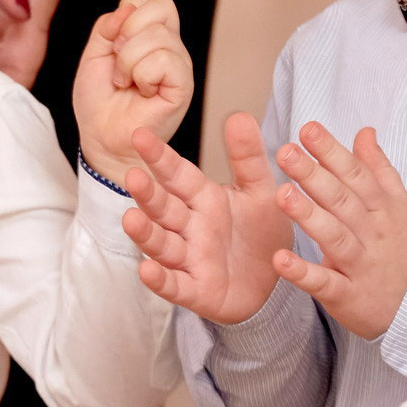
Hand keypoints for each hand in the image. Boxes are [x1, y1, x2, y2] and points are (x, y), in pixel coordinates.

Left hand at [74, 0, 192, 176]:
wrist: (101, 137)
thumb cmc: (100, 100)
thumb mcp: (93, 54)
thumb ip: (107, 27)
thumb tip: (127, 8)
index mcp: (150, 32)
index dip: (128, 7)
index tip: (113, 38)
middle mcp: (170, 44)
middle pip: (162, 5)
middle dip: (127, 31)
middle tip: (118, 61)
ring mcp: (179, 64)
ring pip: (158, 36)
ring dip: (128, 61)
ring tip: (126, 82)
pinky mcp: (183, 85)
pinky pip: (163, 61)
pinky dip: (141, 76)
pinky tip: (141, 92)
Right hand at [128, 112, 292, 323]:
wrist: (275, 284)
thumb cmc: (261, 234)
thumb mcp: (261, 192)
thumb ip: (248, 157)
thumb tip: (238, 115)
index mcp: (204, 200)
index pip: (178, 175)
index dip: (160, 157)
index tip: (140, 135)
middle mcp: (191, 227)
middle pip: (164, 208)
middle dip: (148, 194)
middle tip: (132, 176)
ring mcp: (190, 259)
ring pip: (162, 244)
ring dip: (146, 233)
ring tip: (131, 219)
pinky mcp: (195, 291)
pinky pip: (175, 285)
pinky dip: (160, 279)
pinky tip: (146, 270)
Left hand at [268, 124, 406, 339]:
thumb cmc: (406, 250)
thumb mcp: (401, 206)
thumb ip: (379, 169)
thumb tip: (364, 132)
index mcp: (383, 209)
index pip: (356, 175)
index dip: (332, 151)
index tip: (308, 129)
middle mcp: (373, 234)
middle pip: (342, 200)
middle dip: (314, 175)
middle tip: (286, 152)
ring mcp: (361, 265)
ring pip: (334, 236)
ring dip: (308, 216)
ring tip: (281, 194)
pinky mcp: (349, 296)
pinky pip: (325, 283)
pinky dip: (304, 273)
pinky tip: (280, 259)